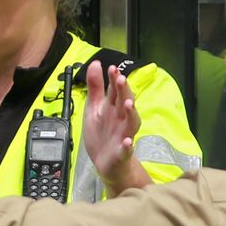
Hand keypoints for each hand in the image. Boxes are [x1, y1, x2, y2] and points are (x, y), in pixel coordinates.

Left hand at [82, 61, 142, 190]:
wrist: (105, 162)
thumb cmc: (102, 133)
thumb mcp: (94, 107)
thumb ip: (96, 87)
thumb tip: (96, 63)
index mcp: (113, 107)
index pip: (115, 90)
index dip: (114, 79)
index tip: (112, 68)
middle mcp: (121, 119)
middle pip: (125, 102)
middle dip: (124, 91)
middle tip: (121, 79)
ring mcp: (123, 135)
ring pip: (131, 123)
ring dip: (131, 113)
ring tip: (129, 104)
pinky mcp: (122, 153)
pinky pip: (126, 149)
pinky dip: (127, 146)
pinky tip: (127, 141)